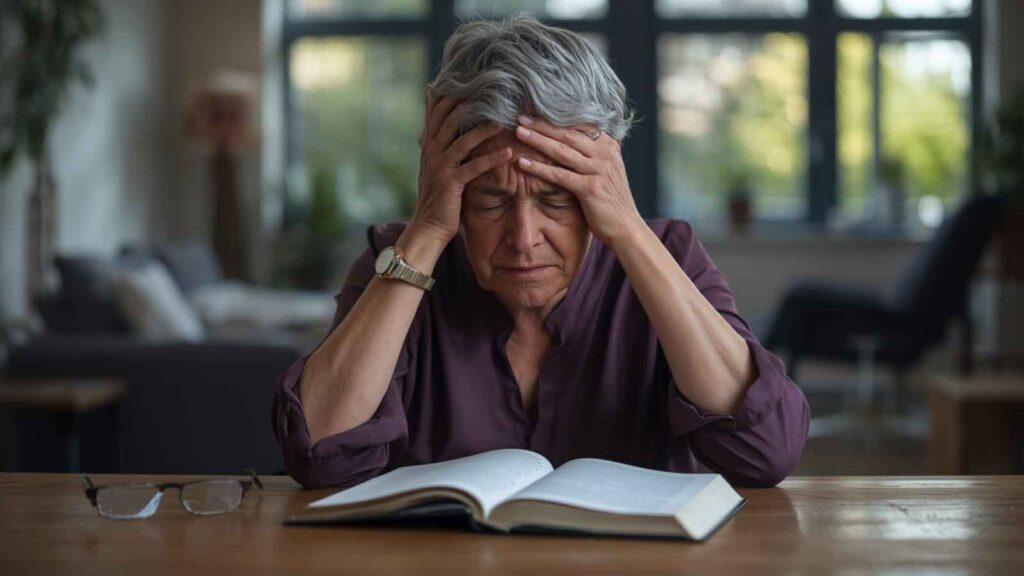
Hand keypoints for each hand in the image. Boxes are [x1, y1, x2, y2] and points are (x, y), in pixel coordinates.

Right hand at [409, 89, 511, 244]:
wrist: (427, 227)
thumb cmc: (437, 195)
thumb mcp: (435, 163)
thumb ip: (438, 141)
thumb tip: (440, 126)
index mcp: (429, 144)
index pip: (438, 110)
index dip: (453, 92)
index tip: (474, 78)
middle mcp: (431, 151)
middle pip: (449, 118)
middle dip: (470, 102)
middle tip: (493, 88)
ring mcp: (440, 166)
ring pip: (463, 140)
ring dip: (485, 128)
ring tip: (505, 118)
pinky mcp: (451, 183)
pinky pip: (473, 167)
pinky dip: (492, 159)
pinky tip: (509, 152)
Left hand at [512, 115, 645, 248]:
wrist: (626, 226)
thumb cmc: (612, 199)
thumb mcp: (608, 169)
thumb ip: (595, 152)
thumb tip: (577, 136)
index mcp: (608, 145)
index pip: (579, 125)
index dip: (556, 117)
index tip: (535, 111)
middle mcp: (605, 153)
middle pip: (567, 134)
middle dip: (542, 124)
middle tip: (521, 117)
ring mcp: (598, 170)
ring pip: (561, 151)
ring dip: (537, 140)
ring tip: (518, 133)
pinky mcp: (589, 188)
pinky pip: (559, 175)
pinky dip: (539, 168)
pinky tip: (522, 163)